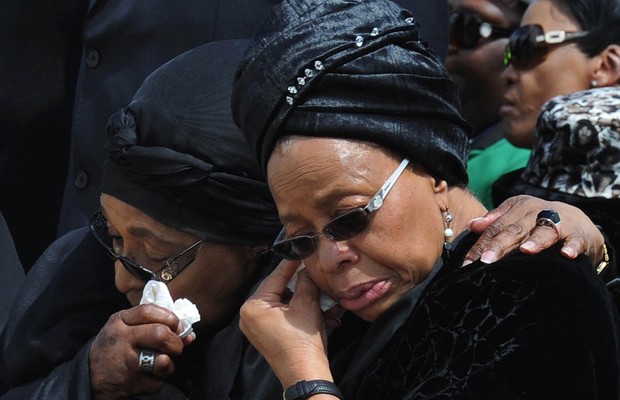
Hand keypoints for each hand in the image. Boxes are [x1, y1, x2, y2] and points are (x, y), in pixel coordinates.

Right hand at [89, 304, 191, 399]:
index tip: (176, 325)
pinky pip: (157, 381)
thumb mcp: (125, 328)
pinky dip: (158, 380)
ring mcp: (124, 361)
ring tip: (163, 363)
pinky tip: (148, 377)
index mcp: (120, 321)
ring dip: (170, 363)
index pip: (149, 310)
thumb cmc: (114, 348)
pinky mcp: (129, 383)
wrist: (88, 377)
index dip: (170, 317)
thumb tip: (189, 334)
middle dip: (175, 342)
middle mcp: (120, 338)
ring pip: (162, 359)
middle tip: (175, 347)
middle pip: (159, 334)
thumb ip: (153, 324)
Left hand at [239, 259, 332, 387]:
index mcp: (253, 306)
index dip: (292, 264)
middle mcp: (249, 316)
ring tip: (324, 301)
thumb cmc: (303, 344)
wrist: (306, 375)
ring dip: (306, 302)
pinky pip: (285, 316)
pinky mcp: (268, 335)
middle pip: (280, 290)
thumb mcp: (307, 305)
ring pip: (285, 303)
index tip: (300, 251)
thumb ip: (304, 281)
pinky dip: (302, 314)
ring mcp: (257, 327)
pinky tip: (322, 315)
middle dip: (302, 287)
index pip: (275, 277)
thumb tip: (304, 268)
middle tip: (315, 276)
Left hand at [463, 195, 603, 265]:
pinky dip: (572, 246)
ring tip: (525, 250)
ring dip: (536, 240)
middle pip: (515, 230)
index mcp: (519, 208)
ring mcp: (559, 223)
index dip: (481, 245)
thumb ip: (495, 220)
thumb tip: (471, 225)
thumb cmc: (539, 221)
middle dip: (499, 245)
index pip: (496, 227)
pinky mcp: (579, 235)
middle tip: (486, 260)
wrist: (580, 221)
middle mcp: (537, 212)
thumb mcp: (517, 215)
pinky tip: (566, 254)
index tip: (468, 263)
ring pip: (545, 231)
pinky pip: (575, 241)